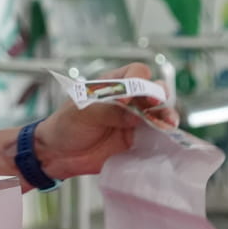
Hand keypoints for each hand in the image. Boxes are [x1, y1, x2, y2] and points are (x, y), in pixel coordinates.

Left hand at [32, 63, 177, 178]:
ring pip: (160, 113)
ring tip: (168, 124)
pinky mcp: (136, 140)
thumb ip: (110, 110)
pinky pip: (155, 137)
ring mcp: (135, 121)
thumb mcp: (84, 112)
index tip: (128, 98)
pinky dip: (163, 137)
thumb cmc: (67, 125)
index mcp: (114, 84)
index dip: (138, 82)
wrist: (59, 155)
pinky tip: (166, 138)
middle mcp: (130, 100)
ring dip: (167, 116)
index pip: (137, 73)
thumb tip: (134, 115)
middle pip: (155, 90)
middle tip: (156, 105)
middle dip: (160, 96)